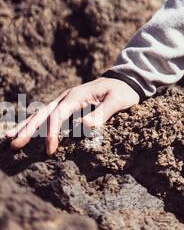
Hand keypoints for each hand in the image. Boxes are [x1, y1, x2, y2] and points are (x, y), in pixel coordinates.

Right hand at [3, 77, 139, 156]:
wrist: (126, 79)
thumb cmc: (123, 91)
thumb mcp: (119, 101)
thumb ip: (102, 113)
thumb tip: (83, 126)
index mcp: (77, 96)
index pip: (58, 116)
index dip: (52, 133)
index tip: (50, 150)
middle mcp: (66, 97)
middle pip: (43, 114)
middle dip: (28, 130)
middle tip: (14, 144)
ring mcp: (64, 100)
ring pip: (40, 114)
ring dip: (25, 126)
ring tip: (9, 138)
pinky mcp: (66, 105)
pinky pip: (46, 115)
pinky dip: (32, 123)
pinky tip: (21, 130)